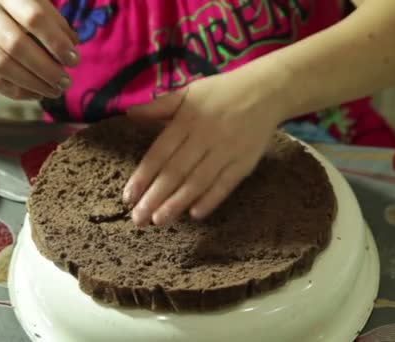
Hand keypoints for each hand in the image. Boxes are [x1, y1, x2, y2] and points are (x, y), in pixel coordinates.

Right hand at [0, 0, 79, 99]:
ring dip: (33, 84)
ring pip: (1, 65)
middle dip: (46, 69)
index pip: (34, 18)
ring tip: (55, 91)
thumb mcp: (37, 7)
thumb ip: (56, 24)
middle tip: (66, 82)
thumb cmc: (19, 11)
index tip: (74, 60)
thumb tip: (72, 47)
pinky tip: (37, 94)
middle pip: (16, 45)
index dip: (56, 42)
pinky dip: (17, 91)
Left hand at [125, 73, 282, 225]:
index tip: (128, 197)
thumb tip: (128, 114)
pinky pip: (226, 184)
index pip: (160, 153)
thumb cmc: (221, 92)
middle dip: (155, 197)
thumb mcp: (188, 92)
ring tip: (158, 221)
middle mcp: (205, 137)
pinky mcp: (245, 162)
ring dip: (177, 203)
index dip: (143, 176)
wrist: (266, 91)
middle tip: (138, 219)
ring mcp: (227, 151)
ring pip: (198, 181)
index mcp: (187, 120)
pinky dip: (211, 199)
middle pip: (176, 171)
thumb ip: (158, 106)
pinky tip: (195, 214)